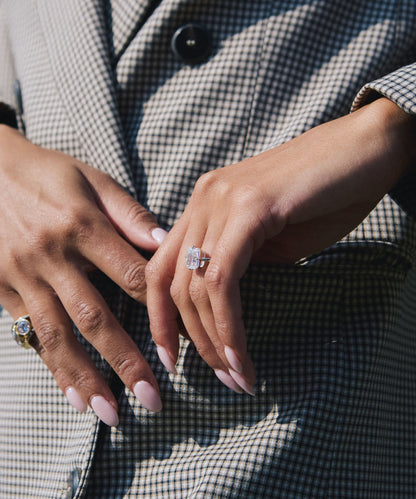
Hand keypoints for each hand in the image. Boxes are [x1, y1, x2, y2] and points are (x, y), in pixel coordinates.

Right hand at [0, 126, 167, 424]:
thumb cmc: (47, 173)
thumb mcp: (92, 180)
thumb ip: (130, 214)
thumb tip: (167, 244)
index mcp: (82, 226)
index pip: (131, 275)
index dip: (161, 308)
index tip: (185, 338)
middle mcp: (53, 257)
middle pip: (95, 317)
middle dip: (126, 361)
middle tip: (153, 398)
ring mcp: (25, 276)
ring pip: (59, 335)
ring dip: (87, 377)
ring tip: (112, 413)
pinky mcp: (3, 289)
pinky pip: (32, 333)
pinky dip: (53, 367)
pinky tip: (72, 395)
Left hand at [146, 98, 415, 393]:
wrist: (367, 149)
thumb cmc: (326, 196)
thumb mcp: (273, 240)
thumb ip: (240, 266)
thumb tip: (220, 309)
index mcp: (202, 206)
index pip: (160, 269)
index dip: (159, 319)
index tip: (172, 360)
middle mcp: (203, 200)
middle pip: (170, 284)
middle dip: (190, 342)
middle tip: (220, 379)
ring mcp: (222, 200)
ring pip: (195, 287)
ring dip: (213, 343)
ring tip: (237, 377)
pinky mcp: (251, 208)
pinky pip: (224, 279)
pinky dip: (230, 326)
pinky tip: (243, 356)